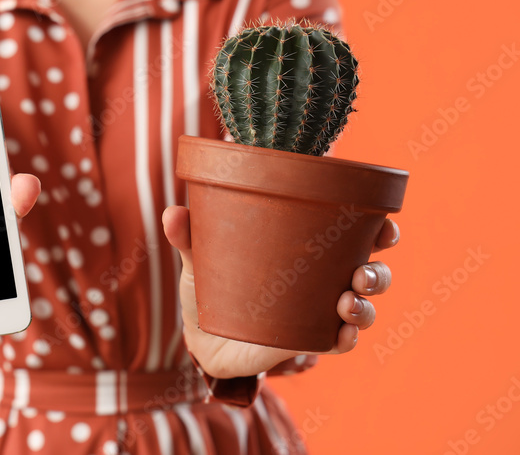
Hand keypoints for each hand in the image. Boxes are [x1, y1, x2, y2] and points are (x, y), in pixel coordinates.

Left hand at [162, 206, 398, 378]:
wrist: (200, 332)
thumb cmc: (210, 284)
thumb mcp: (200, 256)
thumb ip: (188, 235)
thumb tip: (172, 213)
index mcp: (309, 248)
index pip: (357, 234)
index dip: (380, 230)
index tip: (385, 226)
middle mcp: (324, 279)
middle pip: (371, 272)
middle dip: (378, 273)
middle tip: (361, 272)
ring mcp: (319, 312)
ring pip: (361, 308)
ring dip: (365, 307)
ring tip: (347, 302)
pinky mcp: (307, 340)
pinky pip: (338, 342)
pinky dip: (345, 338)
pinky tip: (341, 334)